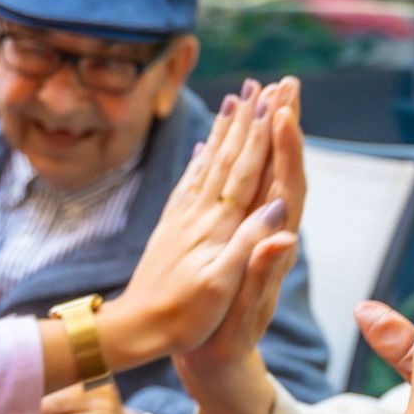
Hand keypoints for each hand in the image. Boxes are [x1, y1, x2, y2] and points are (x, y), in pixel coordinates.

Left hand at [97, 77, 304, 372]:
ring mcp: (184, 217)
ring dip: (227, 129)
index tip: (278, 100)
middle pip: (231, 156)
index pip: (248, 171)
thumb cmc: (183, 318)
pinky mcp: (172, 227)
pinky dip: (200, 159)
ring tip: (238, 97)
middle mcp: (202, 214)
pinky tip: (204, 145)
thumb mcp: (221, 289)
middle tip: (267, 83)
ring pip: (210, 162)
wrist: (134, 331)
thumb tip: (279, 211)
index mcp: (219, 227)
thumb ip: (249, 248)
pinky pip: (190, 183)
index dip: (265, 136)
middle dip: (251, 119)